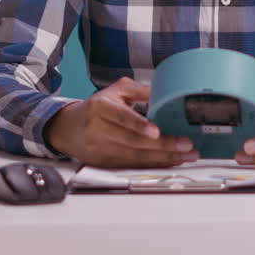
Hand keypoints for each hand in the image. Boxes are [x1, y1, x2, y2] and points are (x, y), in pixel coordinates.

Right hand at [44, 77, 198, 167]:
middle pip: (133, 142)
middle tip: (186, 145)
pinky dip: (153, 165)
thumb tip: (162, 91)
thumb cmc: (96, 107)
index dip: (139, 126)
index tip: (157, 131)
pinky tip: (170, 161)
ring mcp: (100, 150)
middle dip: (163, 146)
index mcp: (100, 108)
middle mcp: (98, 130)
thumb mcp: (114, 91)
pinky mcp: (104, 164)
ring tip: (186, 155)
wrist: (68, 129)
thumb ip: (138, 89)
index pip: (121, 118)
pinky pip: (132, 165)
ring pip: (135, 157)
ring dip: (163, 158)